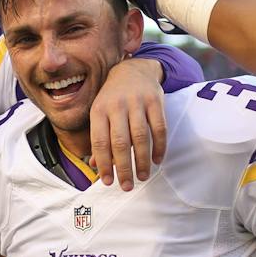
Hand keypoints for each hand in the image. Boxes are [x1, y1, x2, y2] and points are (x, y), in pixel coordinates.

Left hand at [88, 57, 168, 190]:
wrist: (133, 69)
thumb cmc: (113, 98)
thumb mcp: (100, 114)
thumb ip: (98, 139)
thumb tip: (96, 166)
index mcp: (99, 110)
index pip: (100, 141)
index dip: (104, 163)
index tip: (108, 182)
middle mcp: (117, 105)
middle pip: (120, 142)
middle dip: (124, 167)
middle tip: (127, 186)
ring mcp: (137, 102)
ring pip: (141, 137)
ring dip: (142, 160)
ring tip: (143, 176)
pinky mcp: (155, 100)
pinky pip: (159, 128)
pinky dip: (159, 146)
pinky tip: (157, 160)